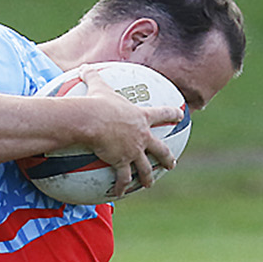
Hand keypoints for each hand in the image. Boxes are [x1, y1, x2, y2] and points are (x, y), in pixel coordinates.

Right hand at [76, 67, 184, 197]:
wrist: (92, 120)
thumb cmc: (95, 102)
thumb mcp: (95, 85)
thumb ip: (92, 76)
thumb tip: (81, 67)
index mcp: (140, 117)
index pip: (162, 113)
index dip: (172, 114)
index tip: (181, 115)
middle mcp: (141, 136)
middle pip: (159, 148)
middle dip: (167, 156)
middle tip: (172, 163)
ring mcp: (133, 150)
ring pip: (145, 167)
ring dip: (148, 177)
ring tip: (150, 184)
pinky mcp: (122, 162)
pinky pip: (123, 178)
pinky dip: (121, 186)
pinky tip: (119, 194)